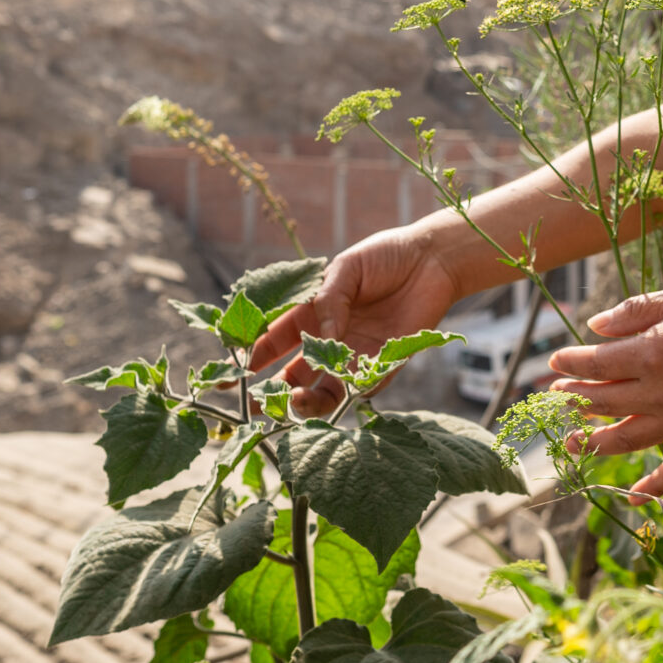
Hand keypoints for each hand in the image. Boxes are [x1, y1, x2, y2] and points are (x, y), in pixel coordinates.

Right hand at [248, 226, 462, 415]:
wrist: (432, 260)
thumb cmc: (385, 256)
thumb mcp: (348, 268)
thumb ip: (330, 300)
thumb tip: (323, 337)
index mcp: (311, 314)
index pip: (274, 341)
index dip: (251, 358)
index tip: (231, 375)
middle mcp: (329, 340)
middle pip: (294, 374)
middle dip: (273, 392)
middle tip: (254, 407)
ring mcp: (356, 355)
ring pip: (325, 390)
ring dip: (307, 401)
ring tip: (294, 403)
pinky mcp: (386, 364)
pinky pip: (364, 388)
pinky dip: (349, 394)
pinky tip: (336, 392)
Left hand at [544, 282, 662, 496]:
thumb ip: (634, 311)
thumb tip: (594, 327)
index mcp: (652, 353)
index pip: (594, 363)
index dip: (569, 362)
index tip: (554, 361)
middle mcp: (660, 393)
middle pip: (602, 402)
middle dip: (574, 397)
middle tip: (558, 394)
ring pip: (624, 439)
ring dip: (593, 441)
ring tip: (573, 439)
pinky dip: (653, 487)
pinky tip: (632, 495)